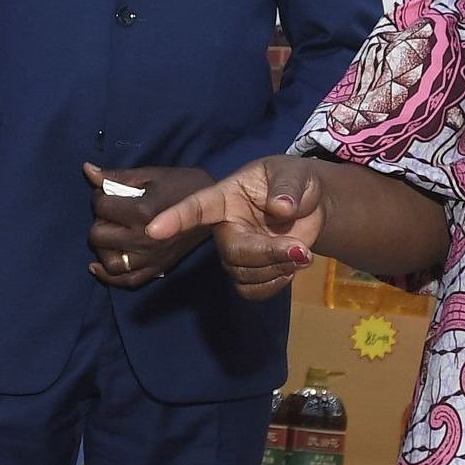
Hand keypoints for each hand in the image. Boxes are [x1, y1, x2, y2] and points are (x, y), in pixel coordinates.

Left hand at [85, 163, 213, 288]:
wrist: (214, 207)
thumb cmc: (181, 186)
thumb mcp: (151, 175)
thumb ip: (117, 177)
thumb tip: (87, 170)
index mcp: (142, 212)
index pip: (101, 206)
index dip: (100, 196)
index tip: (110, 193)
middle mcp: (144, 239)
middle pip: (98, 235)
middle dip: (100, 220)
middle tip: (111, 213)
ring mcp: (150, 257)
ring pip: (109, 261)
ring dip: (103, 247)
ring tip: (110, 234)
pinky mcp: (157, 269)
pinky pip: (126, 280)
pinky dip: (108, 275)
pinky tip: (98, 264)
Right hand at [147, 155, 323, 300]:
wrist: (310, 205)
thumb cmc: (294, 181)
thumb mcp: (294, 173)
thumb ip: (287, 188)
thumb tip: (281, 208)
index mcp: (226, 196)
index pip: (196, 207)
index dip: (176, 218)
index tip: (154, 230)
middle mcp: (225, 226)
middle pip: (231, 251)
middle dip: (266, 254)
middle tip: (300, 248)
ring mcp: (236, 251)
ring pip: (242, 273)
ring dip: (276, 268)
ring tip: (302, 252)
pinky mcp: (249, 272)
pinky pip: (251, 291)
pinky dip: (274, 285)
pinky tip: (291, 268)